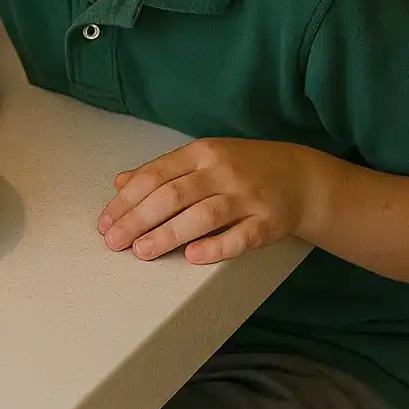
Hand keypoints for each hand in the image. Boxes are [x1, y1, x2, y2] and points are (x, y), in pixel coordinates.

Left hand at [98, 138, 314, 263]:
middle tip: (116, 242)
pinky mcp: (269, 222)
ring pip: (203, 215)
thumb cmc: (244, 169)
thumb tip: (119, 183)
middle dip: (139, 220)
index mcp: (202, 153)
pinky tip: (193, 256)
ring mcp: (247, 196)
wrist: (302, 178)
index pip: (156, 175)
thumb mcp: (203, 159)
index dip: (127, 200)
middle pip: (173, 195)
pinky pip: (240, 237)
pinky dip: (216, 247)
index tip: (106, 221)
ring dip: (168, 234)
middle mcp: (222, 171)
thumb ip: (162, 171)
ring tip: (142, 251)